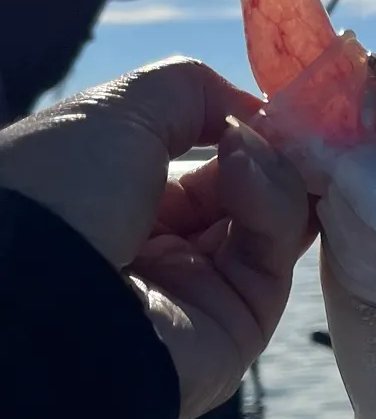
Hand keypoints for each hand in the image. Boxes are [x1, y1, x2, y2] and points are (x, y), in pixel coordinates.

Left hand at [0, 57, 313, 418]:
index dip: (229, 126)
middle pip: (239, 192)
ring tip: (247, 153)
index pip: (192, 161)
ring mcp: (197, 290)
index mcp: (109, 199)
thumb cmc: (62, 193)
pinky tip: (250, 179)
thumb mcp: (113, 113)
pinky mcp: (238, 326)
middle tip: (281, 125)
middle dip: (265, 151)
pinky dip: (274, 211)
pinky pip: (271, 261)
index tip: (263, 102)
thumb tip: (250, 107)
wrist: (51, 303)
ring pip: (265, 224)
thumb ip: (187, 92)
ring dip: (269, 176)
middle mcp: (154, 246)